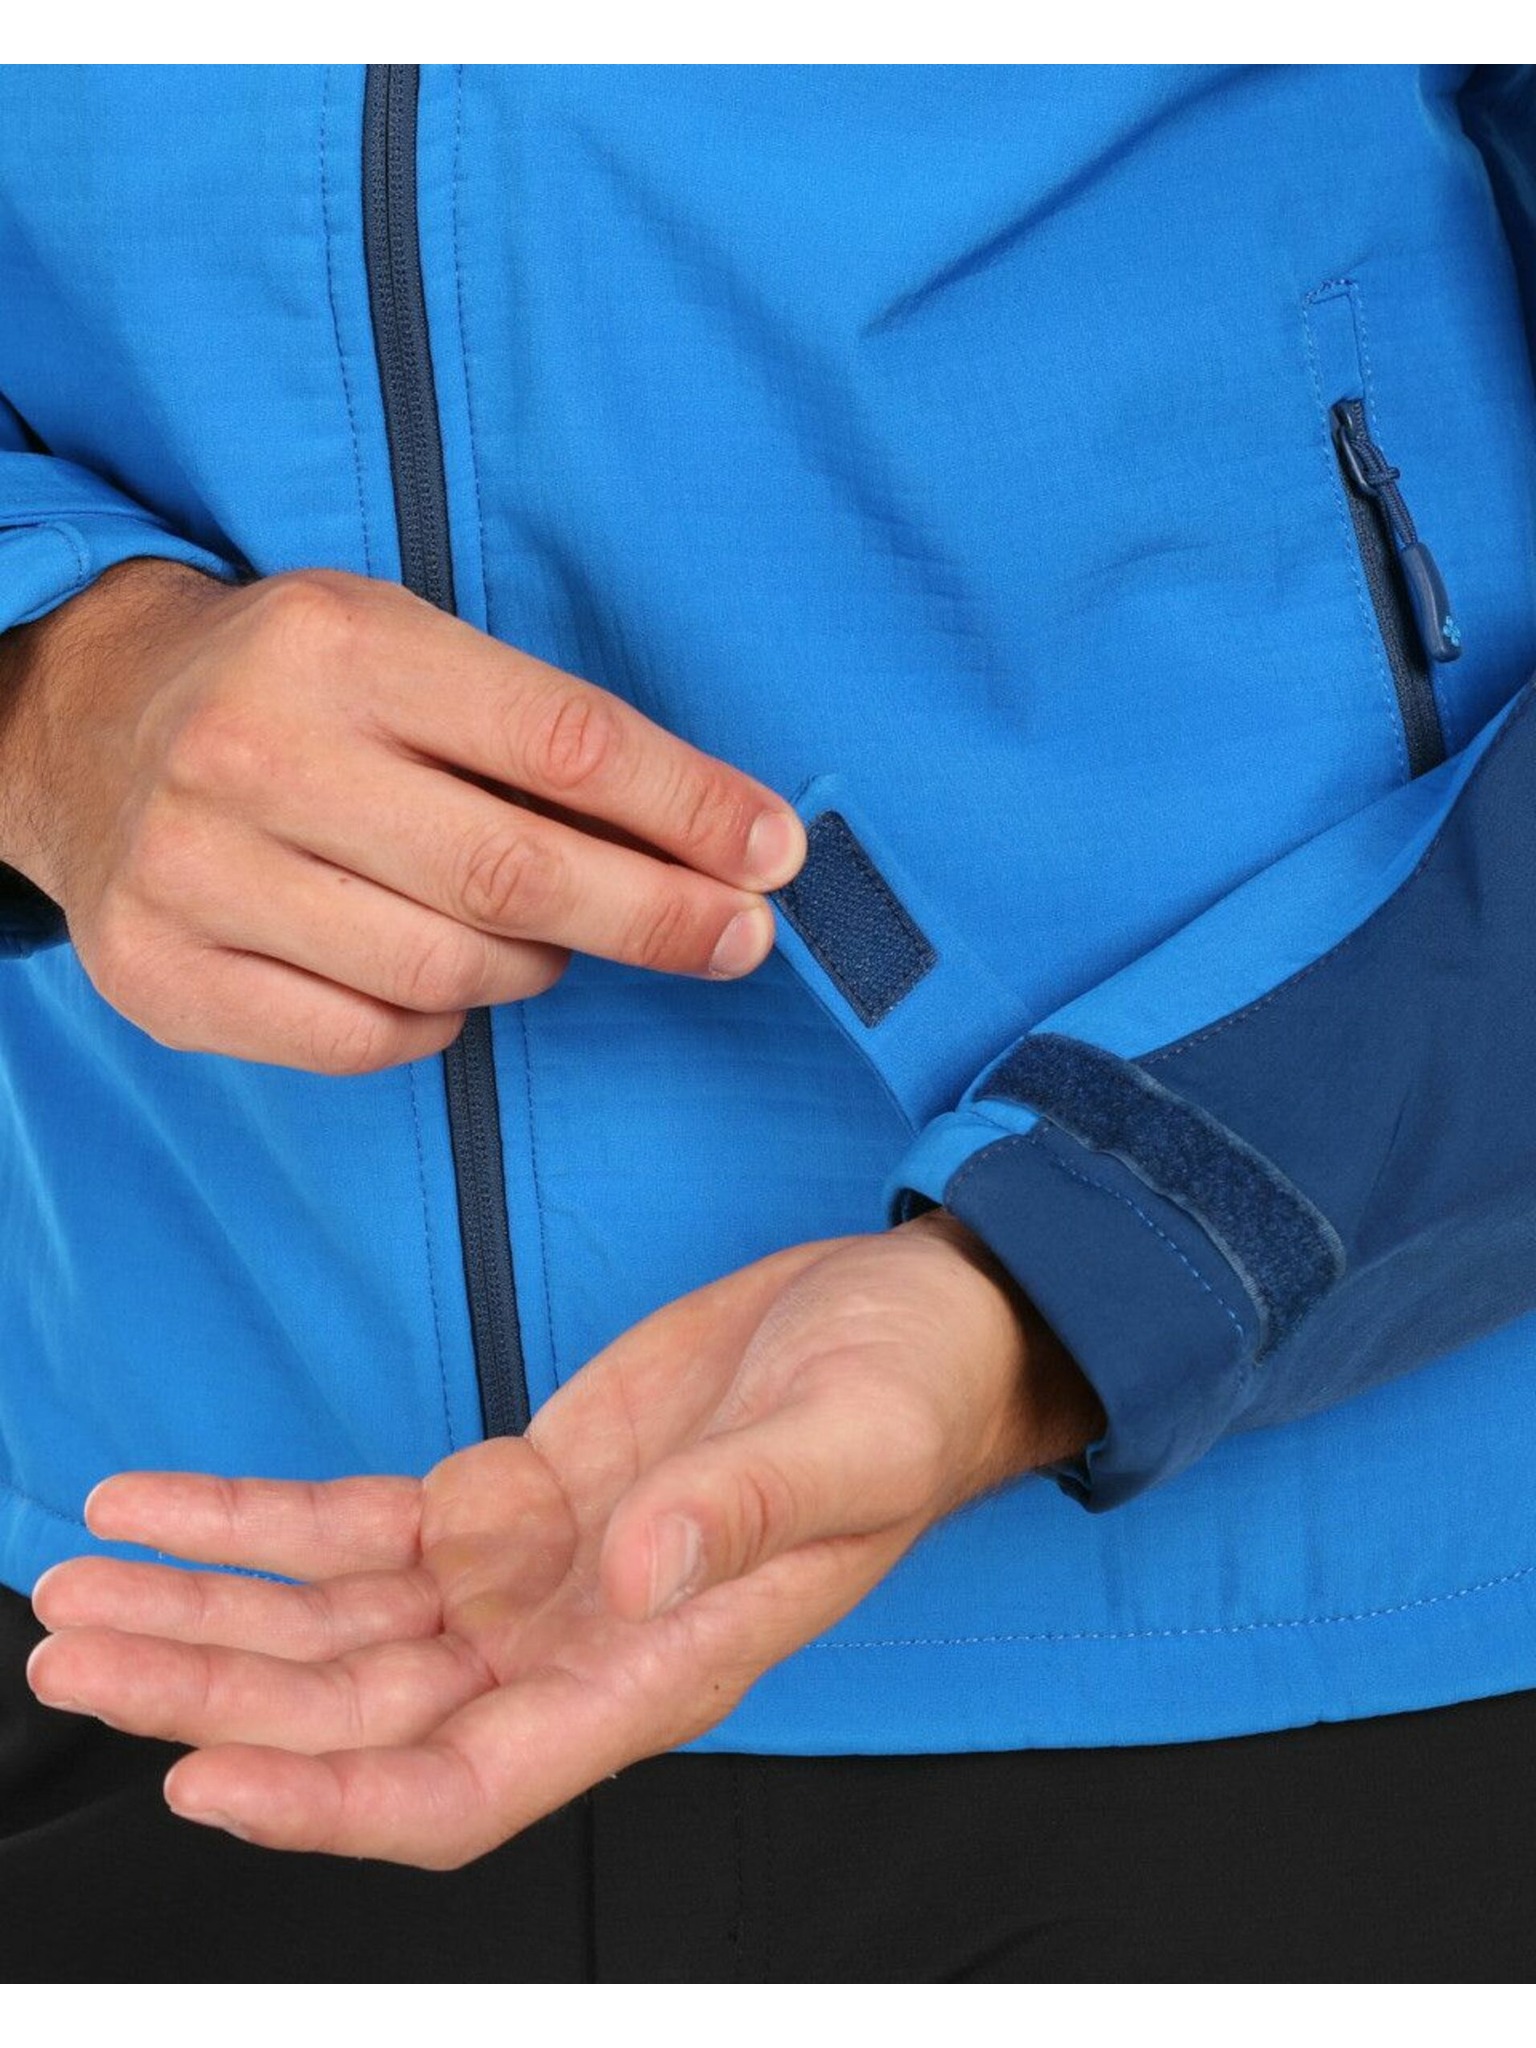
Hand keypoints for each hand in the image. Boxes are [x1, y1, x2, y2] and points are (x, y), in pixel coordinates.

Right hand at [0, 561, 803, 1072]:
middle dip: (657, 916)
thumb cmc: (292, 687)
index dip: (691, 810)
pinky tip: (439, 979)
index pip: (563, 742)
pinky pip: (367, 1041)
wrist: (81, 725)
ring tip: (541, 933)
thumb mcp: (408, 651)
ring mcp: (196, 874)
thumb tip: (723, 841)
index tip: (775, 856)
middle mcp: (257, 754)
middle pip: (517, 874)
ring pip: (448, 972)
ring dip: (535, 964)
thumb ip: (544, 736)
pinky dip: (438, 1023)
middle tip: (738, 938)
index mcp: (341, 645)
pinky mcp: (163, 974)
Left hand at [27, 1213, 1102, 1868]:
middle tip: (76, 1658)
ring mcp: (535, 1571)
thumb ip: (742, 1509)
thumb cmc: (910, 1396)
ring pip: (336, 1627)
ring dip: (211, 1612)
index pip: (466, 1782)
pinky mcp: (514, 1489)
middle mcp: (573, 1643)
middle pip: (358, 1713)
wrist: (917, 1319)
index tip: (200, 1780)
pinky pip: (359, 1525)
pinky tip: (168, 1505)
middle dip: (213, 1694)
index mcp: (656, 1666)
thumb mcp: (848, 1440)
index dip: (329, 1803)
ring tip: (80, 1588)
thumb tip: (632, 1569)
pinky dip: (259, 1520)